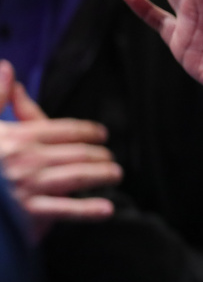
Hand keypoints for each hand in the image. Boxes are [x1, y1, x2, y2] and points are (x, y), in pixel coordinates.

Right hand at [0, 60, 119, 238]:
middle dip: (99, 155)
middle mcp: (27, 160)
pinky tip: (105, 209)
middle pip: (77, 153)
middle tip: (110, 159)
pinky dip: (88, 210)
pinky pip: (64, 210)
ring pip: (77, 177)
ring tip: (113, 174)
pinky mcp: (28, 214)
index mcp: (18, 136)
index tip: (102, 135)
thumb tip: (7, 67)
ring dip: (101, 175)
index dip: (89, 131)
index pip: (66, 129)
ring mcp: (28, 187)